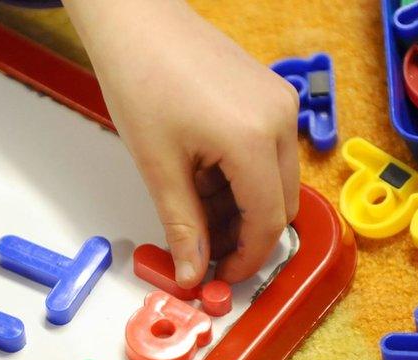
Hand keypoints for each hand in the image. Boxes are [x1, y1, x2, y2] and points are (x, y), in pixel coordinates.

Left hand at [65, 0, 299, 286]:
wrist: (137, 22)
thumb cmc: (141, 78)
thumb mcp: (158, 166)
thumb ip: (182, 225)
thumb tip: (193, 273)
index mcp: (253, 139)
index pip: (267, 221)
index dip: (245, 258)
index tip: (220, 275)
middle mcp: (280, 119)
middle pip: (280, 204)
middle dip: (244, 234)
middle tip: (203, 247)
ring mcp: (279, 103)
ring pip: (276, 180)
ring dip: (242, 206)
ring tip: (193, 204)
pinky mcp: (270, 94)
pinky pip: (269, 151)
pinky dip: (242, 175)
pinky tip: (203, 174)